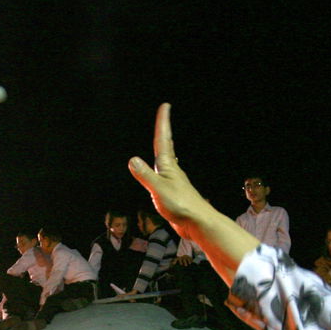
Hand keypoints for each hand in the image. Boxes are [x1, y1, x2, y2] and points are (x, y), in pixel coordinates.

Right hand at [128, 105, 258, 273]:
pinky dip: (160, 167)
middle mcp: (172, 170)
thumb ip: (145, 175)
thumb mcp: (158, 190)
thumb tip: (132, 159)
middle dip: (163, 131)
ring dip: (163, 147)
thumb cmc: (180, 206)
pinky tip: (162, 172)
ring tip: (162, 140)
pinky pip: (164, 175)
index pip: (163, 140)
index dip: (162, 123)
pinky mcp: (173, 193)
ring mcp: (173, 181)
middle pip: (166, 146)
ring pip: (166, 160)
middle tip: (163, 116)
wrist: (197, 223)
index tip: (165, 106)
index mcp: (168, 166)